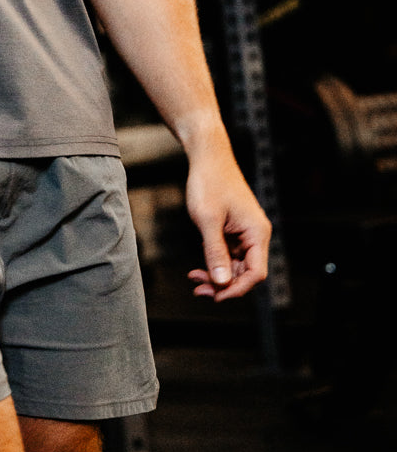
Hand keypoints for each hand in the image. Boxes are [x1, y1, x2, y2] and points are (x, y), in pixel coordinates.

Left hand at [184, 141, 270, 301]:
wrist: (207, 157)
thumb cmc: (209, 182)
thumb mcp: (208, 220)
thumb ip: (215, 251)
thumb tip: (221, 282)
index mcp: (257, 233)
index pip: (255, 273)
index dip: (236, 289)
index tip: (215, 295)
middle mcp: (256, 235)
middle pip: (245, 272)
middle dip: (223, 284)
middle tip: (198, 289)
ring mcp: (245, 232)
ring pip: (235, 265)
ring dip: (217, 275)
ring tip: (195, 278)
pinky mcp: (234, 229)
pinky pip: (228, 254)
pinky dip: (215, 262)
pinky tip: (199, 266)